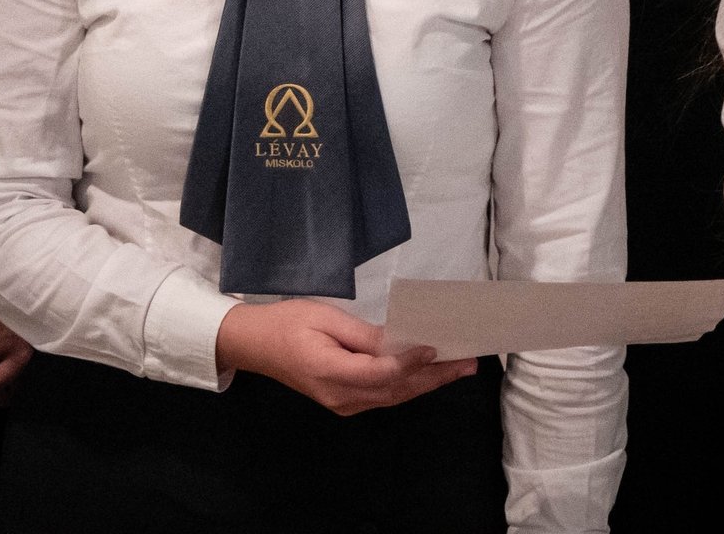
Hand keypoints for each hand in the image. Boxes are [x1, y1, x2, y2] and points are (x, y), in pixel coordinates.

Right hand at [213, 298, 473, 414]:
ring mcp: (344, 404)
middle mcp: (342, 398)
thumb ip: (363, 336)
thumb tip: (400, 342)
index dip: (411, 362)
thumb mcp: (324, 319)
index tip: (437, 346)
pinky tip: (429, 374)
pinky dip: (410, 385)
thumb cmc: (287, 323)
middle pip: (397, 391)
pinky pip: (385, 396)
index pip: (382, 373)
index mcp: (332, 373)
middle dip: (435, 377)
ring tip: (460, 368)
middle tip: (469, 362)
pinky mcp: (345, 402)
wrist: (255, 345)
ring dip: (428, 383)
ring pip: (395, 397)